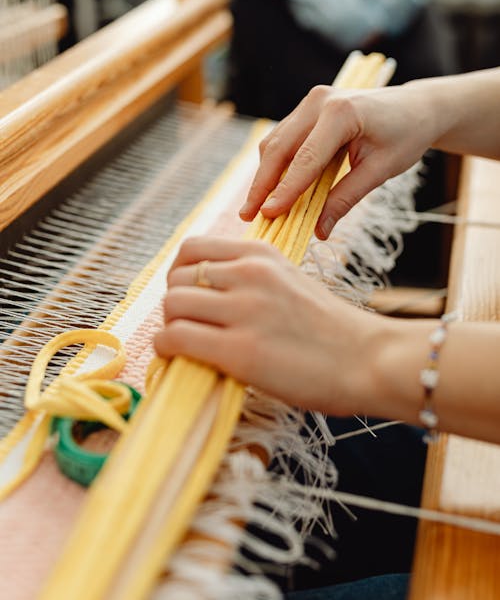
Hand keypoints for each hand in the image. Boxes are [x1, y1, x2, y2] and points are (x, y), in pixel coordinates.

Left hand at [154, 237, 384, 414]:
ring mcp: (244, 311)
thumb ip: (251, 278)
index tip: (187, 294)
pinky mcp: (240, 351)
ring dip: (171, 326)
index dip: (179, 273)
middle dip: (175, 303)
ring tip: (185, 344)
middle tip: (187, 325)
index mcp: (262, 255)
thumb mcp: (290, 282)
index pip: (191, 248)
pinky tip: (179, 358)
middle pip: (176, 278)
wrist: (370, 361)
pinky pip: (176, 337)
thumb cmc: (332, 330)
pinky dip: (167, 348)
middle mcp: (249, 275)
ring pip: (172, 305)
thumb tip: (205, 291)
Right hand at [239, 83, 436, 238]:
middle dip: (262, 185)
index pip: (305, 159)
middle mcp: (319, 102)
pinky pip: (284, 139)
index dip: (285, 190)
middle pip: (279, 148)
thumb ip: (346, 198)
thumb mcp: (381, 171)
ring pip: (276, 143)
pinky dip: (276, 165)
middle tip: (248, 216)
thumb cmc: (405, 136)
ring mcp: (310, 103)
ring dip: (265, 176)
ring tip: (255, 207)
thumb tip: (318, 230)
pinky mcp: (307, 109)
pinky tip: (271, 189)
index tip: (268, 215)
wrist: (416, 107)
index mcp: (341, 113)